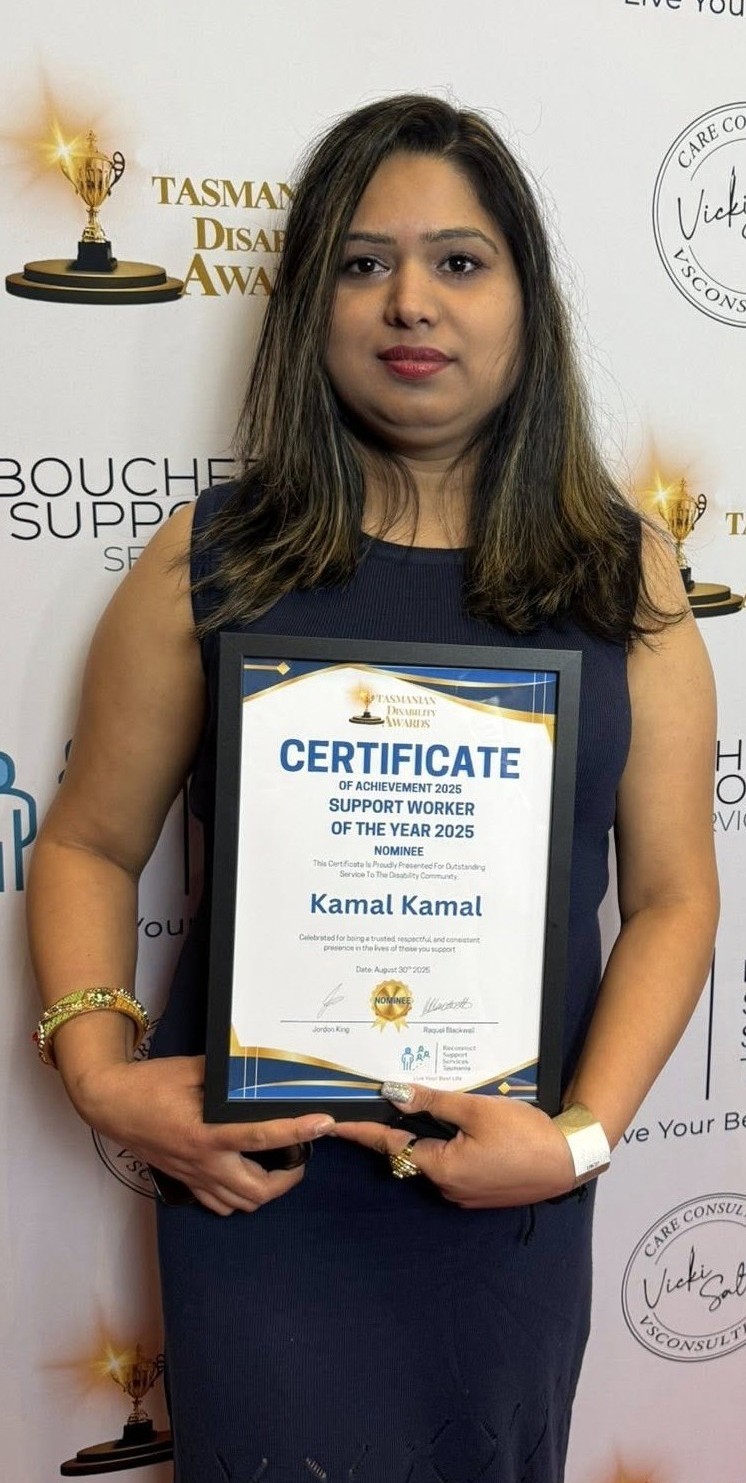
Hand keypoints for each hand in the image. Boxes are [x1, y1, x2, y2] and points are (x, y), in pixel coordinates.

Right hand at [71, 1054, 334, 1215]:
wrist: (112, 1104)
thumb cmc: (151, 1083)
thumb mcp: (191, 1069)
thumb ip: (226, 1072)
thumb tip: (258, 1066)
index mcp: (208, 1133)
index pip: (262, 1137)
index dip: (296, 1131)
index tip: (324, 1123)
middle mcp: (204, 1162)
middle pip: (259, 1189)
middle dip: (289, 1178)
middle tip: (302, 1155)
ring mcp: (194, 1177)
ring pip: (242, 1203)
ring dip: (267, 1190)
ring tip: (280, 1166)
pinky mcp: (186, 1182)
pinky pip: (220, 1204)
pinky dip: (240, 1196)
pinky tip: (246, 1174)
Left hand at [334, 1083, 575, 1207]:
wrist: (571, 1159)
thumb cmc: (524, 1133)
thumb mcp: (476, 1110)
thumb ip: (433, 1102)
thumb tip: (394, 1094)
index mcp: (441, 1167)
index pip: (390, 1143)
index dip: (362, 1130)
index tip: (335, 1123)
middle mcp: (447, 1187)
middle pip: (413, 1151)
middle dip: (406, 1126)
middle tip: (398, 1097)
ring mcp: (466, 1194)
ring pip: (436, 1158)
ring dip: (434, 1136)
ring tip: (443, 1108)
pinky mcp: (483, 1193)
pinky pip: (456, 1167)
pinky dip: (453, 1147)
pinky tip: (469, 1129)